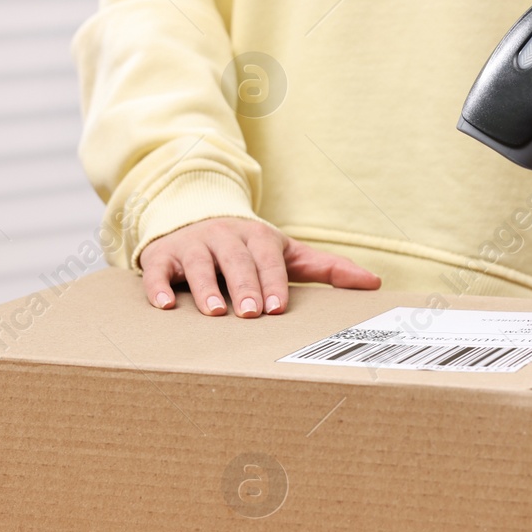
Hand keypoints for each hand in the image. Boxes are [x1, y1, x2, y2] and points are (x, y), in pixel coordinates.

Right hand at [141, 218, 380, 316]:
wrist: (194, 217)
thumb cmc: (248, 248)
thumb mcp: (287, 253)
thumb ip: (327, 268)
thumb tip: (374, 282)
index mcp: (257, 237)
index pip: (268, 260)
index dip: (273, 282)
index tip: (278, 307)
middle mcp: (224, 237)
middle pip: (235, 261)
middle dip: (244, 286)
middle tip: (252, 313)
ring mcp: (192, 245)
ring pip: (198, 264)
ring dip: (205, 288)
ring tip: (216, 313)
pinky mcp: (162, 255)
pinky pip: (157, 270)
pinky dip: (158, 286)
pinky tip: (165, 306)